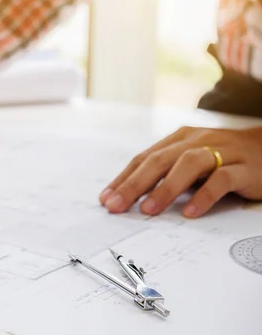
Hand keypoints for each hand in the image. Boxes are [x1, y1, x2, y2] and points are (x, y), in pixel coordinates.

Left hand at [99, 126, 261, 217]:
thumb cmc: (225, 157)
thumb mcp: (192, 162)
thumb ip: (167, 174)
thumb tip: (133, 196)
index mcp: (179, 139)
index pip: (144, 158)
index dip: (123, 178)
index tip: (106, 198)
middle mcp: (197, 141)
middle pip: (159, 160)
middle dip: (134, 184)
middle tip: (116, 205)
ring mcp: (221, 152)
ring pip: (188, 165)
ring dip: (164, 188)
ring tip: (147, 210)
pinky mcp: (244, 168)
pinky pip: (221, 180)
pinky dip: (204, 196)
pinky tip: (190, 212)